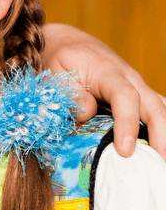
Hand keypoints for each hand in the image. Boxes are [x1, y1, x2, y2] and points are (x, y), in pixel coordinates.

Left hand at [43, 23, 165, 158]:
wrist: (68, 43)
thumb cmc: (59, 57)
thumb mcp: (54, 70)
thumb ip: (70, 93)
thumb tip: (86, 115)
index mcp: (108, 72)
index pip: (126, 97)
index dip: (127, 124)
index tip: (125, 151)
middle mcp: (130, 79)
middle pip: (155, 107)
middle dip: (161, 137)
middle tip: (158, 166)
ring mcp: (137, 87)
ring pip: (160, 109)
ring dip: (164, 136)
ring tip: (161, 163)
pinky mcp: (137, 96)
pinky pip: (156, 111)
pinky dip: (161, 129)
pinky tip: (158, 149)